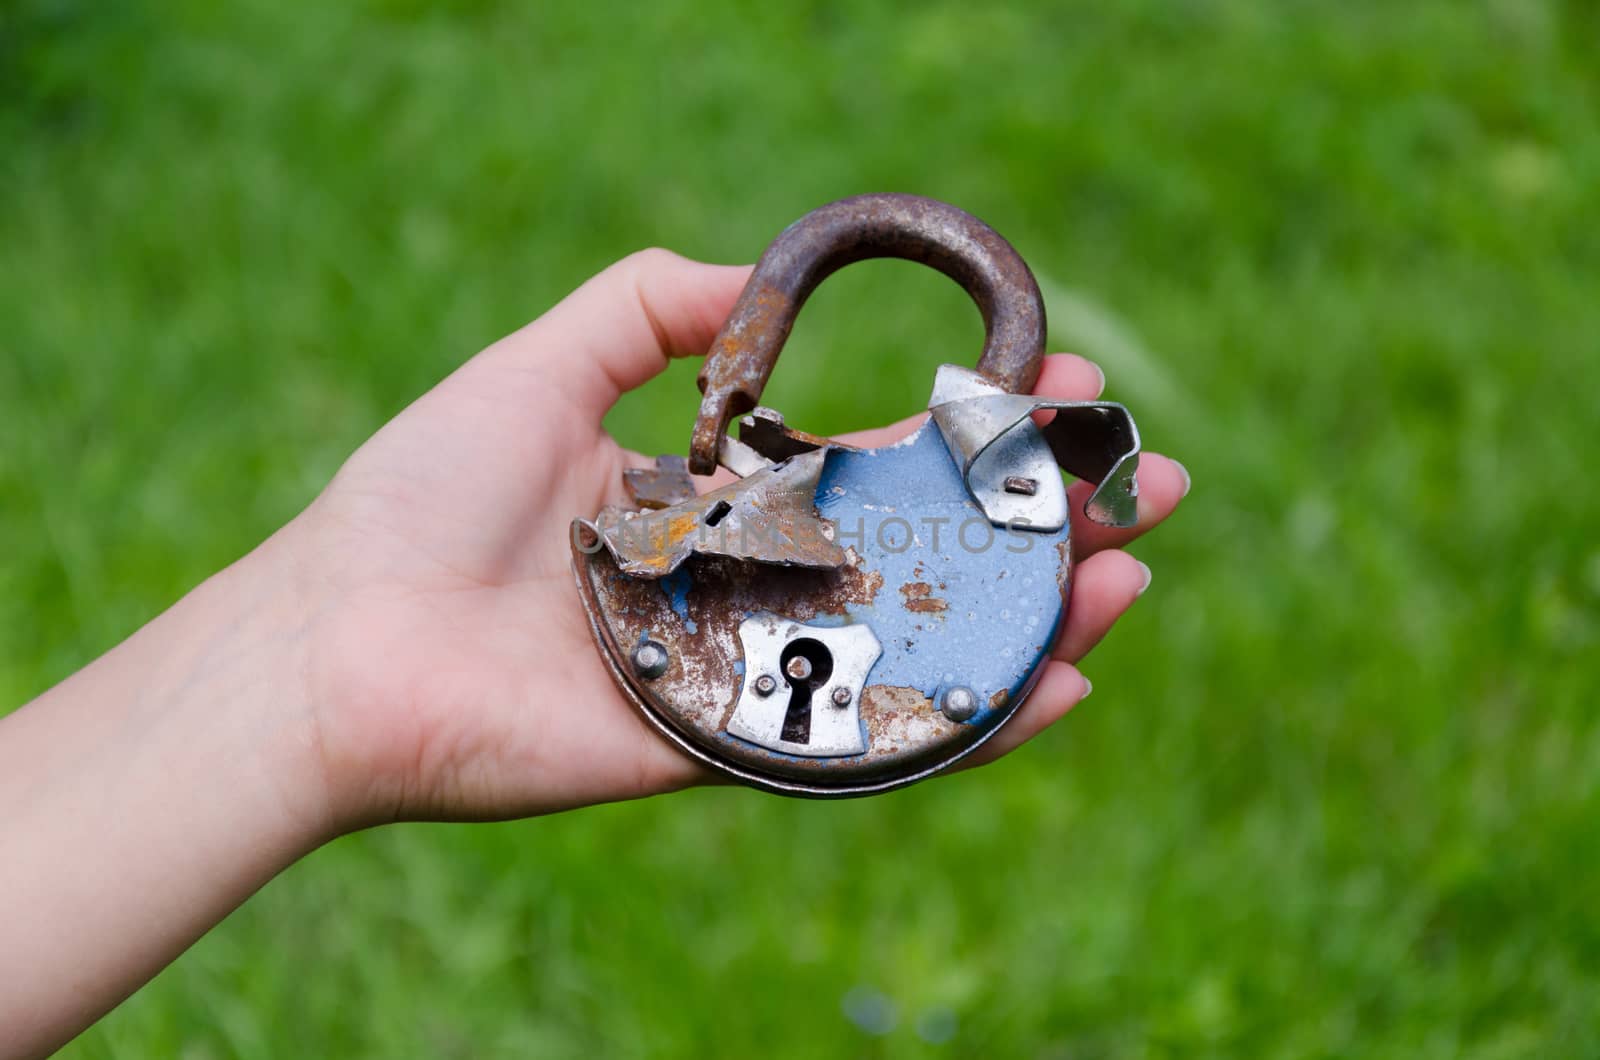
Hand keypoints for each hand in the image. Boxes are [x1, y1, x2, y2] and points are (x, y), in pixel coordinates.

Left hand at [278, 249, 1189, 826]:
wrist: (341, 638)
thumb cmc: (421, 497)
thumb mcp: (540, 365)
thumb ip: (648, 309)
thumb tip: (756, 280)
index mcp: (717, 499)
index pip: (879, 459)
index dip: (970, 429)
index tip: (1064, 387)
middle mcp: (750, 584)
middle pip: (926, 554)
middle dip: (1039, 521)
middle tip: (1145, 486)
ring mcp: (749, 670)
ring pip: (920, 648)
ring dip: (1033, 616)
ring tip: (1127, 574)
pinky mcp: (732, 748)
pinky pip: (867, 738)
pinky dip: (967, 725)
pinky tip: (1054, 685)